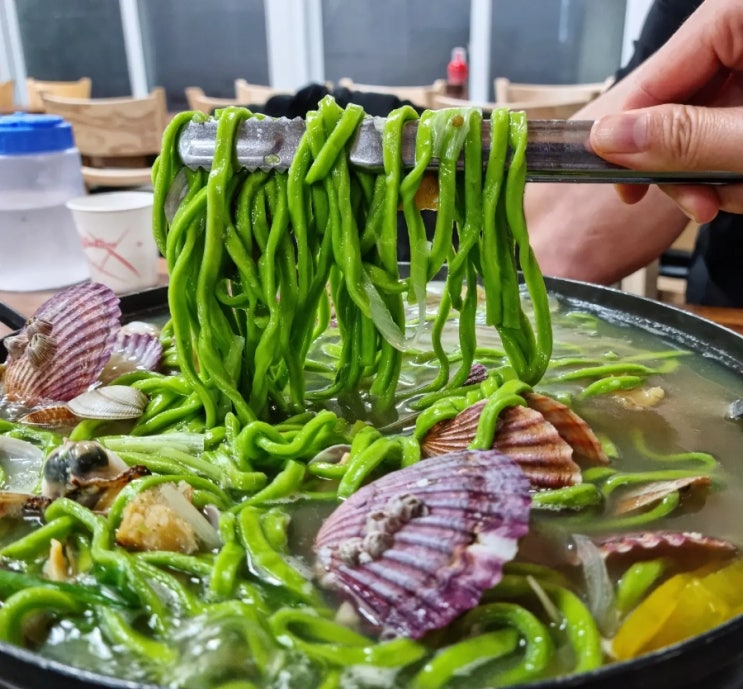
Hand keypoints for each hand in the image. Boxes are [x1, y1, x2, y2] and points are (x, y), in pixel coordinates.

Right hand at [588, 0, 742, 222]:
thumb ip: (686, 137)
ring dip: (715, 166)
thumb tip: (609, 138)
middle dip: (688, 162)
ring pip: (706, 114)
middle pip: (680, 99)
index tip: (623, 186)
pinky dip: (735, 154)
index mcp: (739, 11)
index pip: (657, 75)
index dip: (632, 137)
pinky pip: (731, 116)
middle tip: (702, 204)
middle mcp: (742, 24)